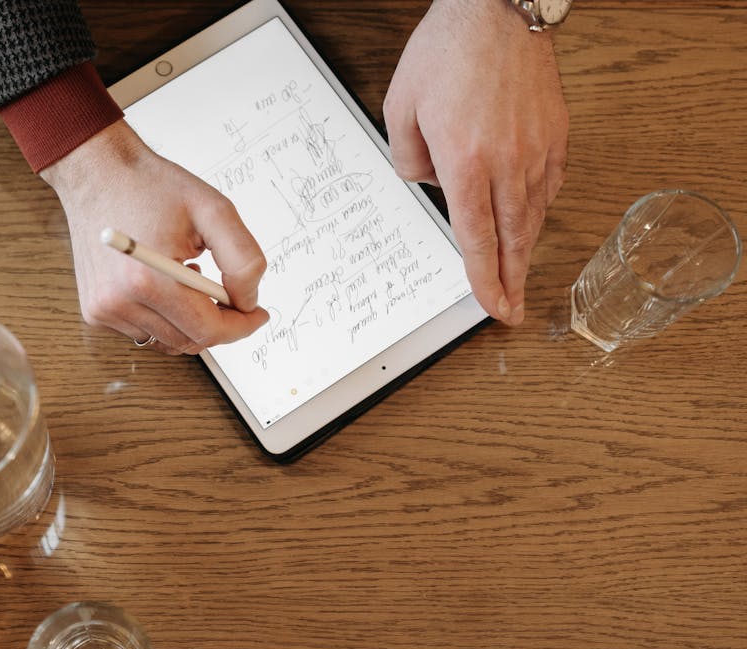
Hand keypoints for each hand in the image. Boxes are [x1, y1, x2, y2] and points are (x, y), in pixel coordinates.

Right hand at [40, 120, 268, 354]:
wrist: (98, 173)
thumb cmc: (152, 186)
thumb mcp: (214, 210)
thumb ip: (243, 260)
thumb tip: (247, 301)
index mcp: (149, 280)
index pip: (207, 330)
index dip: (240, 327)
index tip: (256, 314)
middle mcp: (120, 302)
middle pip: (188, 341)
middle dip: (219, 324)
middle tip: (231, 296)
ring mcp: (104, 310)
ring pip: (168, 340)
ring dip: (189, 320)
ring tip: (188, 279)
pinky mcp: (96, 311)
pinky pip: (144, 331)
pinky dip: (164, 317)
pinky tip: (164, 284)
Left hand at [383, 0, 568, 325]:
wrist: (499, 8)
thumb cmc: (448, 50)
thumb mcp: (400, 107)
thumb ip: (408, 159)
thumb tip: (428, 184)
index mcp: (466, 162)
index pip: (476, 239)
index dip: (485, 279)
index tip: (493, 306)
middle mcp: (507, 161)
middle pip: (513, 238)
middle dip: (511, 281)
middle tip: (512, 310)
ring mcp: (536, 148)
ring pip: (533, 215)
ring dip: (525, 250)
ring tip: (518, 276)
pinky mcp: (555, 132)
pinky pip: (548, 185)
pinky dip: (539, 210)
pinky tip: (531, 221)